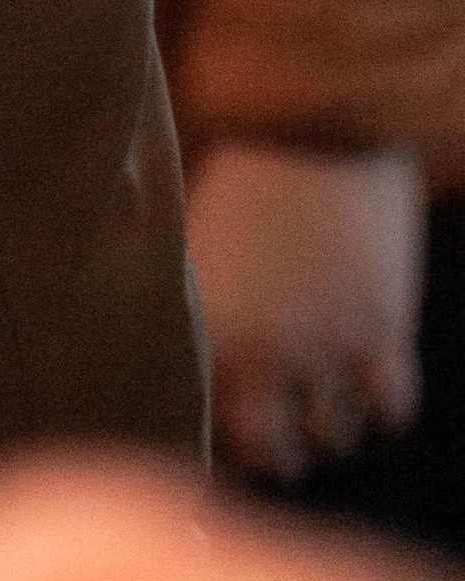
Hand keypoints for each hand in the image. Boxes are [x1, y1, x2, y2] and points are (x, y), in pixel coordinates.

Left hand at [187, 139, 424, 482]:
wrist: (312, 123)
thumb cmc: (241, 181)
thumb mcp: (197, 251)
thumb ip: (197, 321)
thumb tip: (189, 378)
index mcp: (208, 331)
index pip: (208, 432)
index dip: (217, 438)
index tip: (225, 429)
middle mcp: (266, 354)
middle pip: (276, 457)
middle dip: (276, 450)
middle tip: (278, 425)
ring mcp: (330, 348)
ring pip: (335, 439)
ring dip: (329, 423)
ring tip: (321, 389)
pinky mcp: (386, 330)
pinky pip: (391, 410)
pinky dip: (381, 403)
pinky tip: (367, 370)